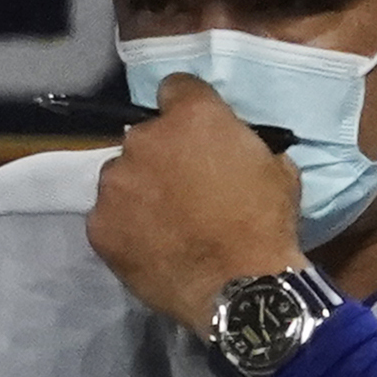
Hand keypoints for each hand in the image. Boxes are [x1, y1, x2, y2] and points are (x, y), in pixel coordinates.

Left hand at [89, 72, 303, 330]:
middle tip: (183, 186)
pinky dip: (125, 227)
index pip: (176, 88)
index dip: (187, 110)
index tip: (197, 135)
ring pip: (122, 177)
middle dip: (162, 155)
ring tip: (164, 222)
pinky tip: (149, 247)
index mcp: (191, 116)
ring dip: (139, 190)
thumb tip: (232, 150)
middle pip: (145, 136)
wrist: (242, 289)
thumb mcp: (277, 168)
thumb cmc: (267, 224)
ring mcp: (116, 183)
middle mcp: (144, 139)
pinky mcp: (99, 225)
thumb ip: (243, 145)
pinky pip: (109, 217)